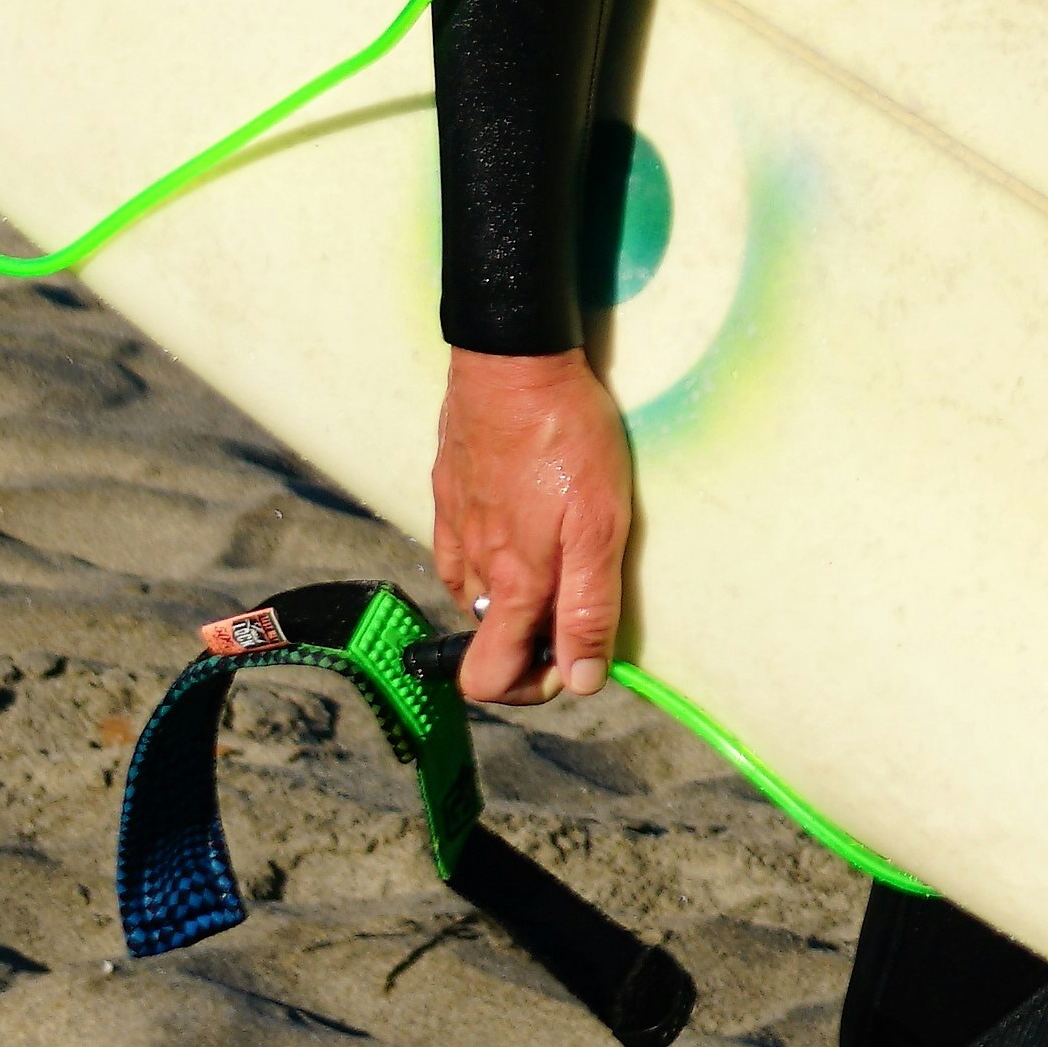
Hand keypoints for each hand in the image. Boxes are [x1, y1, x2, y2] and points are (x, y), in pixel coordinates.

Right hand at [433, 343, 635, 704]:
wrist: (512, 359)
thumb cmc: (566, 436)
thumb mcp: (601, 525)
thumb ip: (588, 607)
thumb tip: (581, 679)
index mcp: (511, 583)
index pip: (489, 680)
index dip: (530, 687)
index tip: (568, 658)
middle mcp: (473, 566)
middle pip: (482, 644)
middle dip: (526, 643)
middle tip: (570, 602)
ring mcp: (453, 529)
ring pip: (471, 597)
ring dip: (508, 598)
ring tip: (552, 554)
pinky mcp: (446, 495)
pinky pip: (458, 553)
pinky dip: (486, 559)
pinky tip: (520, 523)